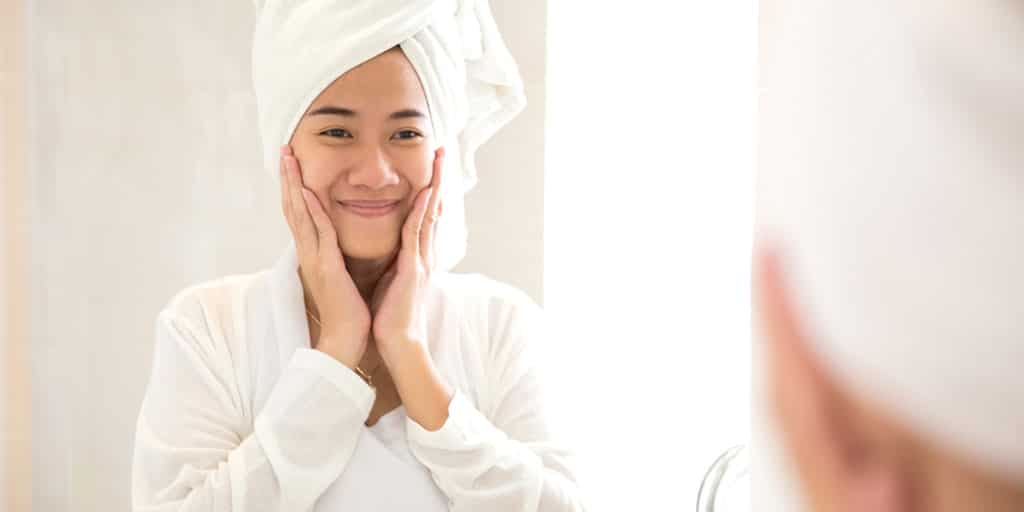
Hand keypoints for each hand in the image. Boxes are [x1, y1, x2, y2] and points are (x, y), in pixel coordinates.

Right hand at [279, 144, 369, 368]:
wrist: (348, 339)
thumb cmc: (348, 309)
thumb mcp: (340, 273)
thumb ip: (335, 254)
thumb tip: (336, 239)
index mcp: (314, 253)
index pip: (300, 213)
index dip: (294, 187)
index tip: (292, 163)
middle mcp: (309, 252)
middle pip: (293, 207)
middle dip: (288, 178)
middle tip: (283, 150)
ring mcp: (314, 259)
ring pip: (299, 214)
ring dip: (293, 185)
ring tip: (288, 159)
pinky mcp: (327, 267)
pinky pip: (319, 234)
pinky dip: (312, 212)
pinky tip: (306, 192)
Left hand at [370, 148, 444, 367]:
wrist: (399, 343)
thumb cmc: (392, 317)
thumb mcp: (393, 280)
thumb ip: (397, 261)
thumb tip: (392, 249)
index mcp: (418, 257)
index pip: (426, 216)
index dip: (429, 190)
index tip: (431, 167)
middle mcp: (425, 254)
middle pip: (434, 209)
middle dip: (439, 179)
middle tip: (442, 152)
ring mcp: (422, 260)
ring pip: (430, 215)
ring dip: (434, 186)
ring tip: (438, 161)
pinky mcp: (414, 269)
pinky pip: (416, 234)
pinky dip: (421, 212)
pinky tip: (425, 193)